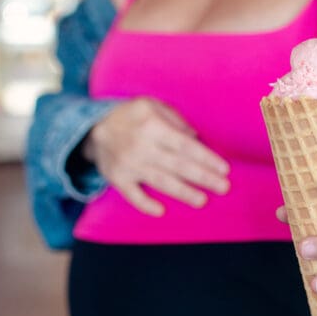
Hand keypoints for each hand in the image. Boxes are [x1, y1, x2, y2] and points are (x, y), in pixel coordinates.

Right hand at [84, 98, 229, 215]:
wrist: (93, 128)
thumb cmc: (131, 116)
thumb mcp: (151, 104)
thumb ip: (175, 118)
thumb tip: (196, 137)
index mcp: (152, 126)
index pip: (184, 145)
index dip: (206, 158)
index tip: (224, 169)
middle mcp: (140, 147)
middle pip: (177, 165)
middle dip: (202, 178)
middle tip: (223, 187)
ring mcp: (128, 164)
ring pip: (160, 182)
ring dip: (183, 192)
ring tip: (202, 200)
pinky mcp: (117, 179)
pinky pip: (132, 195)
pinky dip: (145, 204)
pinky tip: (161, 211)